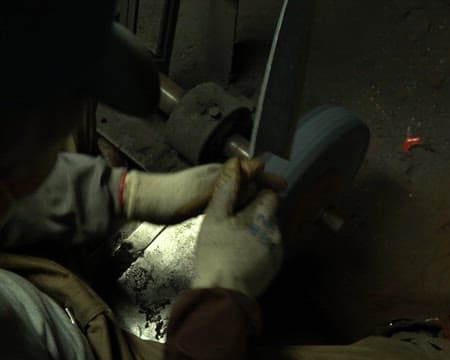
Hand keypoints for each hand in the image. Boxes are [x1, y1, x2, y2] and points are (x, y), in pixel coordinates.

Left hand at [120, 160, 285, 223]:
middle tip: (281, 197)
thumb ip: (232, 178)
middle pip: (246, 179)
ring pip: (238, 189)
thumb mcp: (206, 187)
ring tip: (268, 205)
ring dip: (253, 194)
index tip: (284, 187)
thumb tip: (258, 165)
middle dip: (264, 186)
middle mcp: (216, 177)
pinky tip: (242, 214)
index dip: (267, 178)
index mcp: (219, 172)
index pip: (251, 171)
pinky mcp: (202, 200)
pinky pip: (229, 200)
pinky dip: (241, 204)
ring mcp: (208, 188)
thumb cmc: (174, 196)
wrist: (146, 202)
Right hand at [191, 158, 282, 297]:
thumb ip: (227, 189)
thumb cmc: (216, 253)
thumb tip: (235, 164)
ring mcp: (278, 251)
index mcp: (264, 216)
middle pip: (269, 213)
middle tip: (233, 224)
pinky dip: (257, 248)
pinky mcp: (275, 267)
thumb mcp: (215, 217)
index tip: (240, 202)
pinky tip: (240, 255)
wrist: (223, 293)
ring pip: (268, 231)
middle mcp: (276, 231)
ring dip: (256, 232)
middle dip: (254, 214)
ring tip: (234, 241)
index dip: (255, 195)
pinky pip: (268, 249)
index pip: (270, 194)